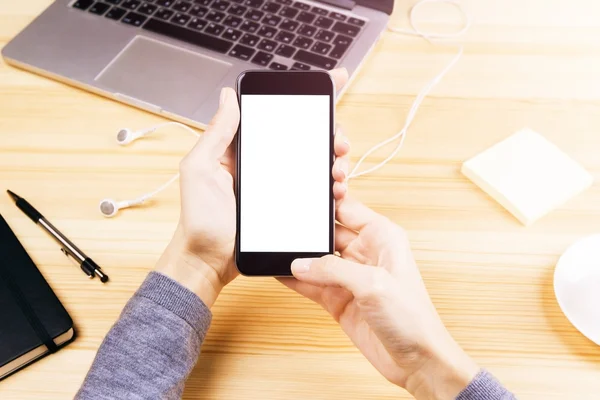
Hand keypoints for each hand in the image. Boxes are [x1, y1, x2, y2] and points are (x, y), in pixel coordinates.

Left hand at [156, 69, 351, 307]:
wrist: (209, 261)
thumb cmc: (199, 218)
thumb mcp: (199, 169)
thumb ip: (216, 133)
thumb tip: (229, 97)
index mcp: (246, 149)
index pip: (278, 115)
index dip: (305, 98)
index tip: (333, 80)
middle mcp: (267, 163)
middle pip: (306, 137)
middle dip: (330, 131)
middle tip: (338, 138)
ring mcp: (281, 185)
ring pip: (317, 162)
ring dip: (336, 158)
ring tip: (338, 166)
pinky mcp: (291, 207)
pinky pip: (317, 191)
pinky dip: (333, 186)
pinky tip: (336, 188)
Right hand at [279, 197, 478, 398]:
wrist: (418, 361)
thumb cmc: (412, 318)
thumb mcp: (372, 284)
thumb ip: (332, 269)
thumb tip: (300, 263)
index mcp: (382, 236)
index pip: (347, 207)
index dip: (326, 199)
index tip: (302, 193)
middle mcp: (365, 252)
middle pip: (327, 232)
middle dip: (305, 229)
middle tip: (279, 225)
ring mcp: (350, 276)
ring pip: (316, 258)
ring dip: (297, 256)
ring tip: (272, 247)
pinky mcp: (340, 299)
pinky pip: (312, 284)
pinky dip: (295, 279)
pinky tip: (277, 272)